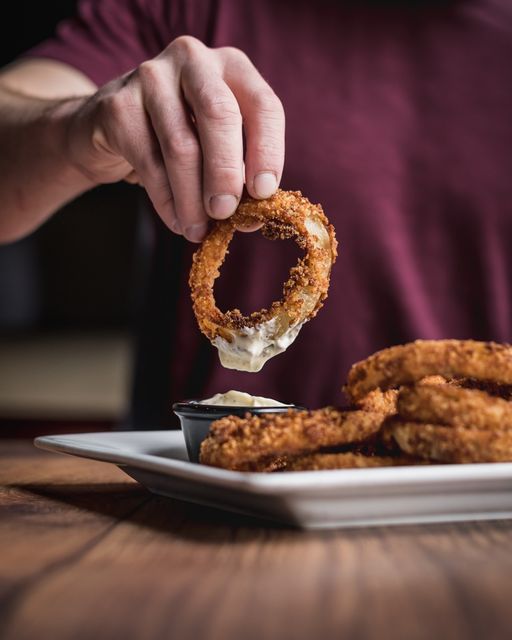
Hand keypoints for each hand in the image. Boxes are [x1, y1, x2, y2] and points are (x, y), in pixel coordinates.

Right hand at [65, 36, 284, 241]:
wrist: (110, 126)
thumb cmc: (178, 138)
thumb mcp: (216, 145)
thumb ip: (238, 174)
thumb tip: (250, 220)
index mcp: (232, 67)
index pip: (263, 105)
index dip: (268, 151)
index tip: (264, 193)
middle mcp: (193, 60)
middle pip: (219, 114)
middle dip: (225, 172)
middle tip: (226, 214)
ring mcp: (151, 77)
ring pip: (181, 145)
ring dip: (192, 198)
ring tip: (198, 230)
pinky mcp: (118, 106)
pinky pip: (149, 162)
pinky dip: (166, 200)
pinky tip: (176, 221)